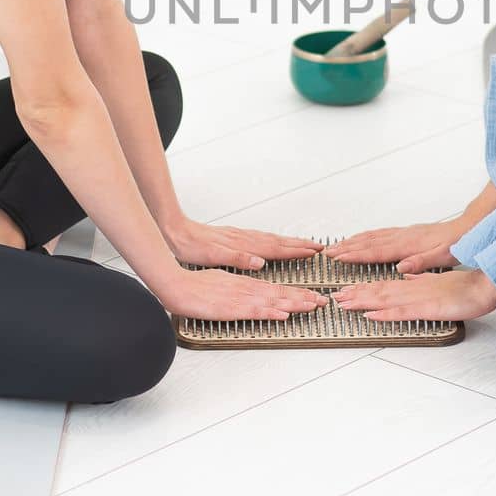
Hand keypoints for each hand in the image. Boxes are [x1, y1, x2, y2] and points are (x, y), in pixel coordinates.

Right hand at [158, 267, 328, 321]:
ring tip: (313, 306)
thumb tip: (252, 290)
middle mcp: (247, 288)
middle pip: (280, 293)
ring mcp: (240, 298)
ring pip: (273, 301)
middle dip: (303, 297)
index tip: (312, 295)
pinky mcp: (231, 308)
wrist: (176, 285)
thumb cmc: (196, 284)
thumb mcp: (222, 280)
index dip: (296, 292)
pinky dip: (270, 312)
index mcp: (246, 282)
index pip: (277, 288)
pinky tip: (283, 315)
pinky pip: (254, 311)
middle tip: (322, 301)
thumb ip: (238, 284)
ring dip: (294, 304)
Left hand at [164, 216, 322, 271]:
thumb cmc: (194, 246)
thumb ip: (239, 258)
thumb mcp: (214, 256)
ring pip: (272, 239)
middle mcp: (246, 240)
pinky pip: (262, 239)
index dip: (296, 252)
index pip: (277, 249)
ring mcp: (242, 237)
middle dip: (299, 245)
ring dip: (289, 242)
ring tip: (303, 244)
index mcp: (245, 246)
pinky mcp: (235, 238)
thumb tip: (259, 263)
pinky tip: (274, 243)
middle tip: (318, 247)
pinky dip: (274, 241)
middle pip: (279, 242)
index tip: (313, 252)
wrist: (178, 232)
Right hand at [325, 217, 464, 273]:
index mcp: (408, 245)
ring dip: (354, 241)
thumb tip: (401, 269)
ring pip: (373, 236)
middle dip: (347, 247)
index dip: (355, 255)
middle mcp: (403, 237)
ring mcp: (404, 233)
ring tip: (339, 245)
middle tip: (329, 252)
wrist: (467, 228)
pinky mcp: (408, 232)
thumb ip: (421, 263)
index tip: (338, 257)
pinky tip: (364, 238)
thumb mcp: (442, 257)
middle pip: (369, 242)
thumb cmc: (456, 244)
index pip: (376, 251)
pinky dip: (367, 236)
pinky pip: (381, 233)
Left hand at [331, 268, 495, 322]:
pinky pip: (402, 312)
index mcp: (414, 283)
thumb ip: (422, 278)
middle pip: (378, 290)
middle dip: (354, 294)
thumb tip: (408, 276)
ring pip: (384, 298)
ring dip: (362, 301)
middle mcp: (412, 288)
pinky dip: (384, 313)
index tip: (345, 290)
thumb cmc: (466, 286)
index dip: (362, 288)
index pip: (383, 285)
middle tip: (334, 298)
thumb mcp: (439, 281)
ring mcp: (419, 297)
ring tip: (343, 303)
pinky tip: (370, 315)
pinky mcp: (428, 307)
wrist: (486, 285)